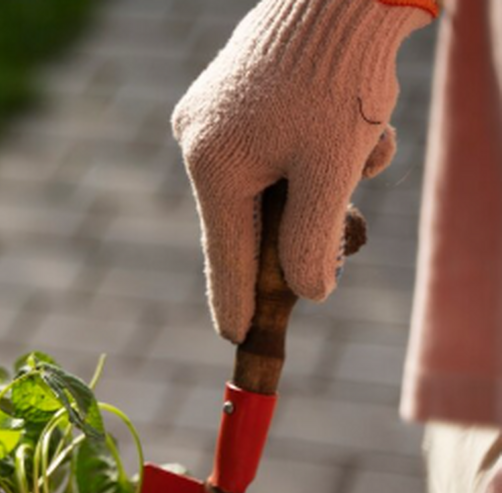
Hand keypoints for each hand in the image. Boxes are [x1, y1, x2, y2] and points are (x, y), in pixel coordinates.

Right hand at [173, 0, 434, 341]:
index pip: (225, 256)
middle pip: (255, 215)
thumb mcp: (331, 170)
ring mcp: (215, 116)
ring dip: (327, 175)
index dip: (237, 303)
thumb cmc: (338, 77)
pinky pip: (279, 143)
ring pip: (277, 177)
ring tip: (365, 138)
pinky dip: (321, 144)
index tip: (238, 340)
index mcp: (213, 167)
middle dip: (310, 218)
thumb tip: (308, 294)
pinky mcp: (236, 94)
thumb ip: (312, 241)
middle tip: (349, 228)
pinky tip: (356, 116)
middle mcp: (201, 142)